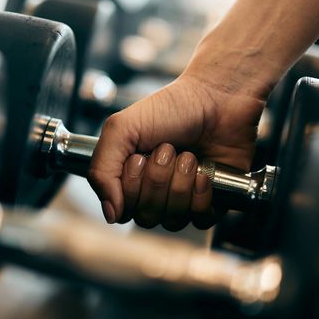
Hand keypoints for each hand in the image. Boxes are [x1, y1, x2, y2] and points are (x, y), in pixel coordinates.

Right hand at [87, 71, 266, 230]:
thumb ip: (101, 170)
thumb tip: (109, 213)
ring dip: (180, 183)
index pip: (122, 210)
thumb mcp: (122, 129)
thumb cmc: (171, 108)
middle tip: (167, 150)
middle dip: (158, 180)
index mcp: (129, 178)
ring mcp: (182, 199)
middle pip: (147, 216)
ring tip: (188, 156)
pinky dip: (201, 196)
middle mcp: (154, 193)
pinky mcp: (211, 202)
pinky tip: (203, 173)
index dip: (131, 187)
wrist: (217, 98)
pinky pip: (201, 220)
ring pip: (173, 220)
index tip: (140, 157)